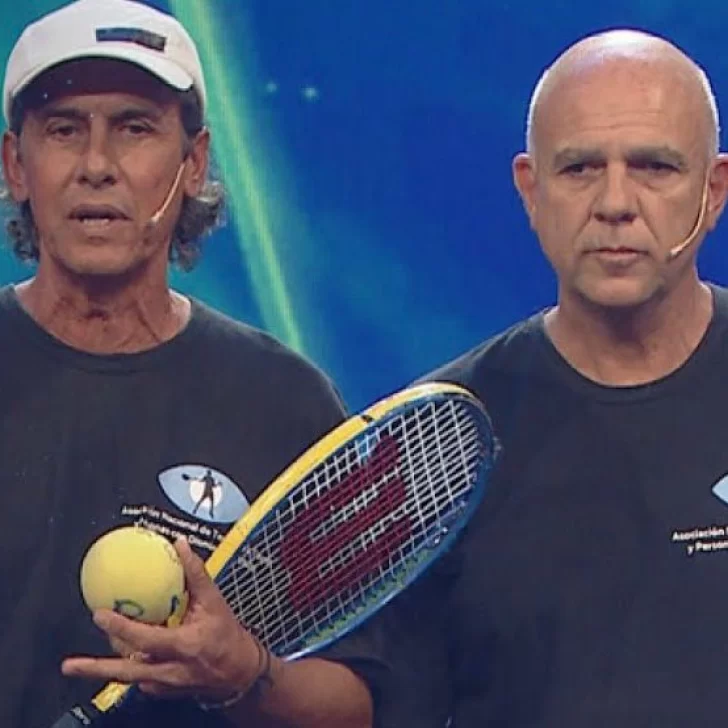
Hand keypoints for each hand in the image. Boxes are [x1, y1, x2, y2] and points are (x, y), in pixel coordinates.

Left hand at [62, 537, 266, 701]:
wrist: (240, 673)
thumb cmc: (228, 637)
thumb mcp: (214, 602)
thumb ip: (195, 574)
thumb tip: (180, 546)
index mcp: (185, 645)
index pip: (147, 637)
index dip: (121, 627)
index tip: (100, 615)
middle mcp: (172, 669)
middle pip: (127, 671)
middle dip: (95, 669)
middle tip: (70, 664)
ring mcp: (166, 683)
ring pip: (130, 675)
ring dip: (108, 666)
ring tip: (81, 664)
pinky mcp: (164, 690)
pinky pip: (141, 677)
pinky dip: (131, 665)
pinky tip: (124, 656)